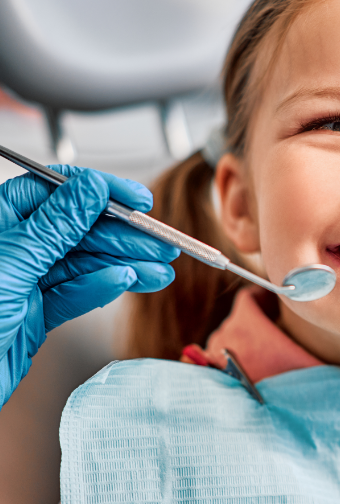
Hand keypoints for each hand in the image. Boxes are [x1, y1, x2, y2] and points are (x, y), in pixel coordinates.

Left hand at [0, 166, 178, 406]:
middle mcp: (12, 248)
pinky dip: (102, 288)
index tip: (137, 201)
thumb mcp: (13, 262)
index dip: (101, 194)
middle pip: (79, 230)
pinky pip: (76, 294)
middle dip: (124, 237)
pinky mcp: (35, 314)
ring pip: (84, 264)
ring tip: (159, 271)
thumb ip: (58, 225)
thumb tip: (91, 189)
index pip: (57, 192)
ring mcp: (24, 282)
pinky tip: (126, 283)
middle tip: (161, 244)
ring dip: (125, 266)